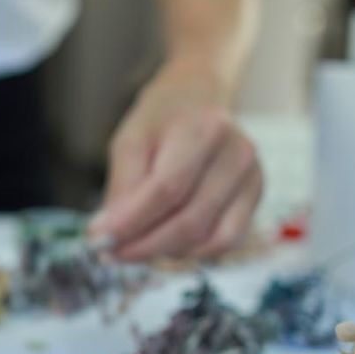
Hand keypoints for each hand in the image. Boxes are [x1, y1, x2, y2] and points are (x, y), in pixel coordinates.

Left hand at [89, 64, 261, 261]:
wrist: (198, 100)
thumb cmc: (160, 122)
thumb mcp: (129, 142)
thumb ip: (122, 188)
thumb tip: (109, 234)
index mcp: (203, 129)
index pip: (166, 189)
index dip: (131, 222)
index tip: (99, 240)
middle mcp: (236, 153)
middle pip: (188, 219)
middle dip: (144, 245)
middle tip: (111, 253)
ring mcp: (251, 178)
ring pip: (206, 237)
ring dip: (165, 251)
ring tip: (135, 245)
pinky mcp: (255, 197)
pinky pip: (226, 241)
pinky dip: (193, 252)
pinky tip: (168, 246)